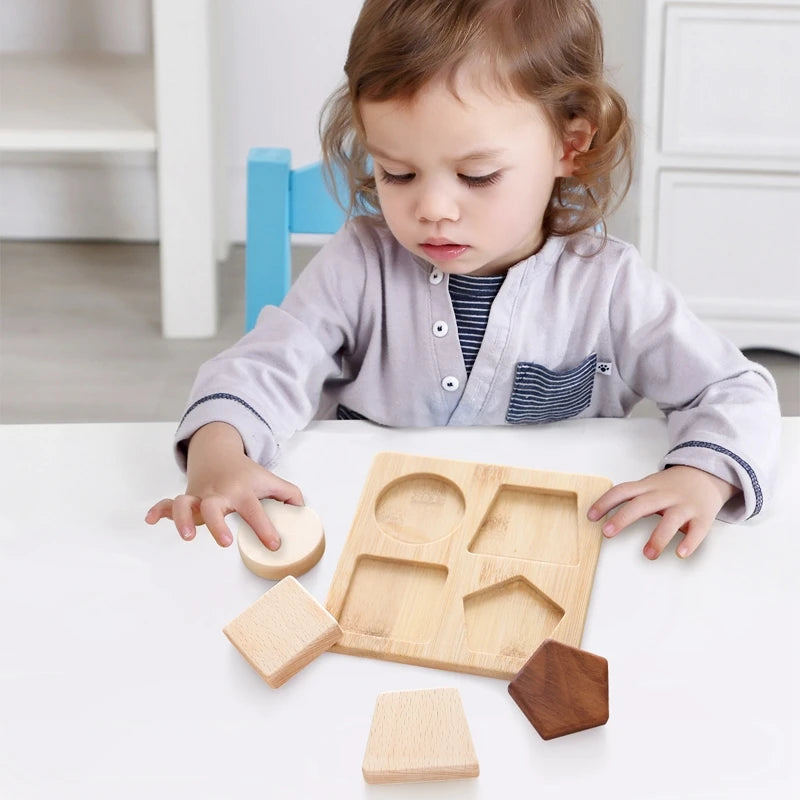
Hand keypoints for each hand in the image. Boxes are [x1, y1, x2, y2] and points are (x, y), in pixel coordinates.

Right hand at [145, 422, 302, 549]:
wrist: (219, 452)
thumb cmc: (246, 473)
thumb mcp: (270, 480)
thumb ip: (289, 494)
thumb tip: (302, 511)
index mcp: (242, 491)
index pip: (255, 511)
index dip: (265, 528)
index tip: (274, 545)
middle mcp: (219, 493)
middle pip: (213, 506)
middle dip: (217, 524)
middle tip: (224, 542)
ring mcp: (200, 495)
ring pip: (184, 503)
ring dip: (181, 519)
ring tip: (187, 536)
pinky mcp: (187, 498)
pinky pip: (167, 503)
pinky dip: (157, 510)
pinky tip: (150, 519)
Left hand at [587, 465, 738, 559]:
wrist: (707, 474)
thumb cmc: (673, 485)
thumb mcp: (650, 485)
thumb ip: (632, 497)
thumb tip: (607, 515)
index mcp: (648, 487)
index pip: (622, 491)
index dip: (605, 503)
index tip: (591, 517)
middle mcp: (665, 495)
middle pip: (641, 505)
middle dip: (622, 518)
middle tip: (606, 533)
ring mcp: (684, 505)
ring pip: (671, 521)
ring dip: (658, 538)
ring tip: (647, 555)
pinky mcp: (702, 517)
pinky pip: (697, 531)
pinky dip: (689, 543)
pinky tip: (679, 553)